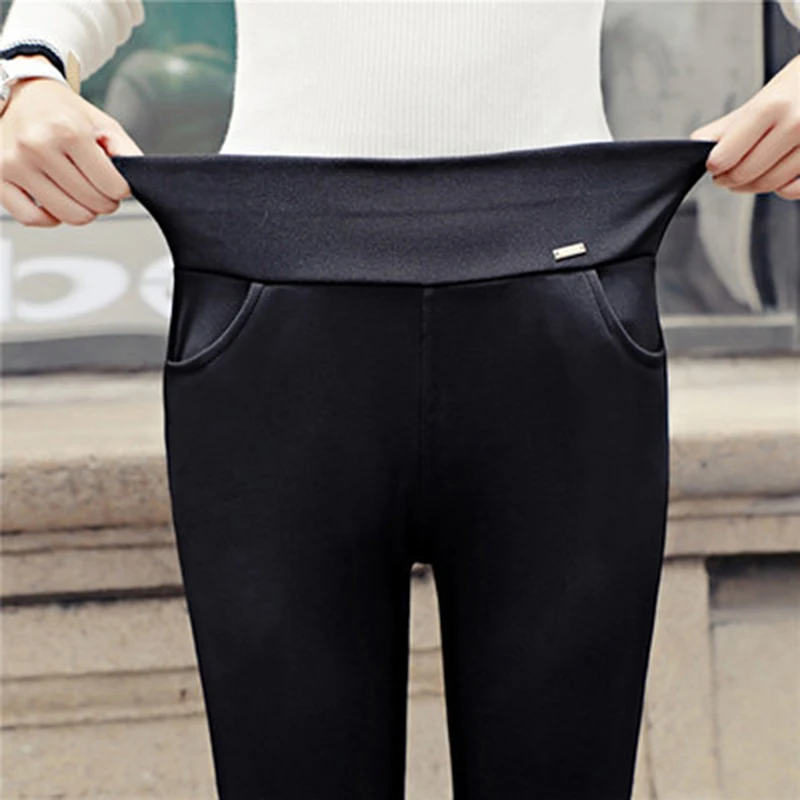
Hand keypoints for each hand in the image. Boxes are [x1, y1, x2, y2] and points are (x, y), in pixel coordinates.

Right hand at [0, 57, 143, 226]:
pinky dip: (50, 218)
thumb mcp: (101, 123)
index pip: (113, 187)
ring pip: (67, 215)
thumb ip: (126, 150)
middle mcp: (38, 146)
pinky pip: (32, 218)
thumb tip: (140, 177)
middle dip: (104, 202)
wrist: (20, 96)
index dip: (121, 191)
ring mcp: (14, 163)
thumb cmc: (61, 112)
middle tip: (99, 189)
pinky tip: (57, 203)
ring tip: (80, 195)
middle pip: (92, 204)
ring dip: (82, 212)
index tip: (116, 184)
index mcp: (67, 131)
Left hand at [690, 54, 799, 199]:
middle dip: (728, 179)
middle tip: (725, 175)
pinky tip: (776, 178)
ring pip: (769, 184)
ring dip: (751, 186)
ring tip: (747, 175)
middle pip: (745, 174)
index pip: (725, 156)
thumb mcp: (764, 97)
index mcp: (772, 107)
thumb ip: (728, 125)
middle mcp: (795, 125)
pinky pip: (794, 190)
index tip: (714, 165)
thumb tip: (697, 143)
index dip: (714, 166)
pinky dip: (781, 189)